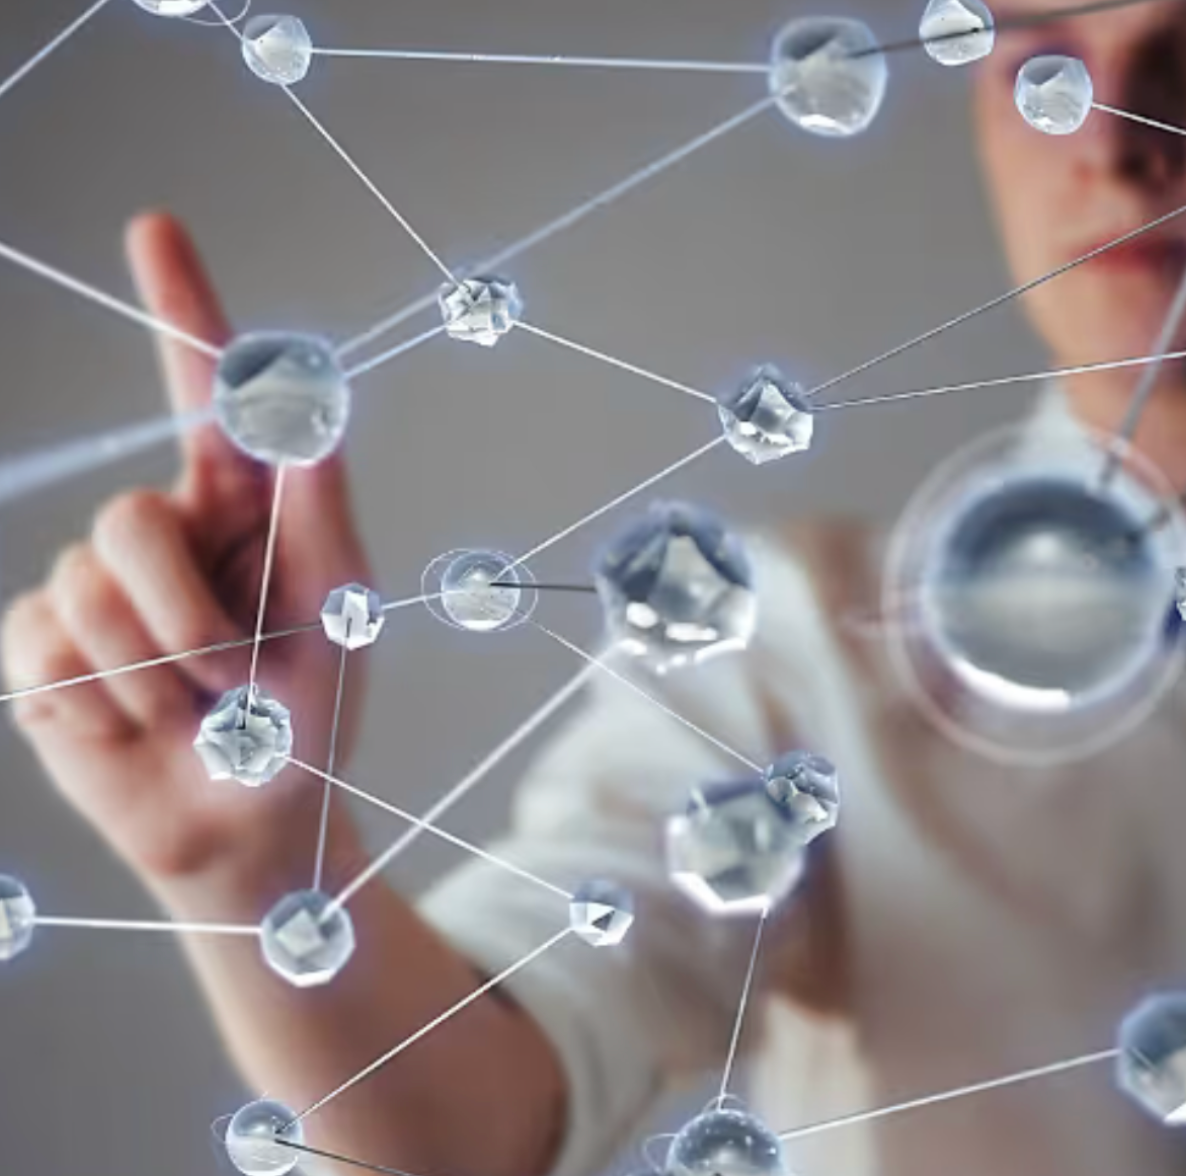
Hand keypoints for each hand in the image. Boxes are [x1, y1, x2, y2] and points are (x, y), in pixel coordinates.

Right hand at [2, 213, 371, 890]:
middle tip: (234, 678)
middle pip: (131, 518)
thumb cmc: (307, 715)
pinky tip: (135, 726)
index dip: (181, 310)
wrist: (251, 824)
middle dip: (190, 617)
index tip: (155, 226)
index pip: (203, 398)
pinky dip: (106, 704)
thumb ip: (319, 507)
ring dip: (158, 671)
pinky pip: (46, 649)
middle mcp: (159, 536)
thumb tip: (311, 398)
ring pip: (86, 588)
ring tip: (193, 709)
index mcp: (237, 512)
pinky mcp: (42, 654)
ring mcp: (90, 592)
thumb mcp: (338, 612)